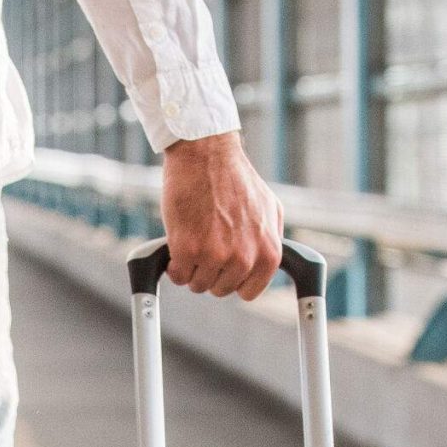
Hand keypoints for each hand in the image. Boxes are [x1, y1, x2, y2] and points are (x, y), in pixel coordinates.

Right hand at [160, 132, 282, 299]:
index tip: (224, 267)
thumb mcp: (269, 208)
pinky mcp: (188, 250)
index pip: (249, 292)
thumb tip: (267, 262)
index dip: (233, 279)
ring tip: (193, 240)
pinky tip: (179, 243)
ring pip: (198, 285)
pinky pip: (178, 276)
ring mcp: (216, 255)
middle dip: (211, 271)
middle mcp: (244, 258)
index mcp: (268, 252)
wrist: (206, 154)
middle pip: (220, 289)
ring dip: (191, 268)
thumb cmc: (235, 178)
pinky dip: (174, 265)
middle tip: (206, 245)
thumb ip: (271, 239)